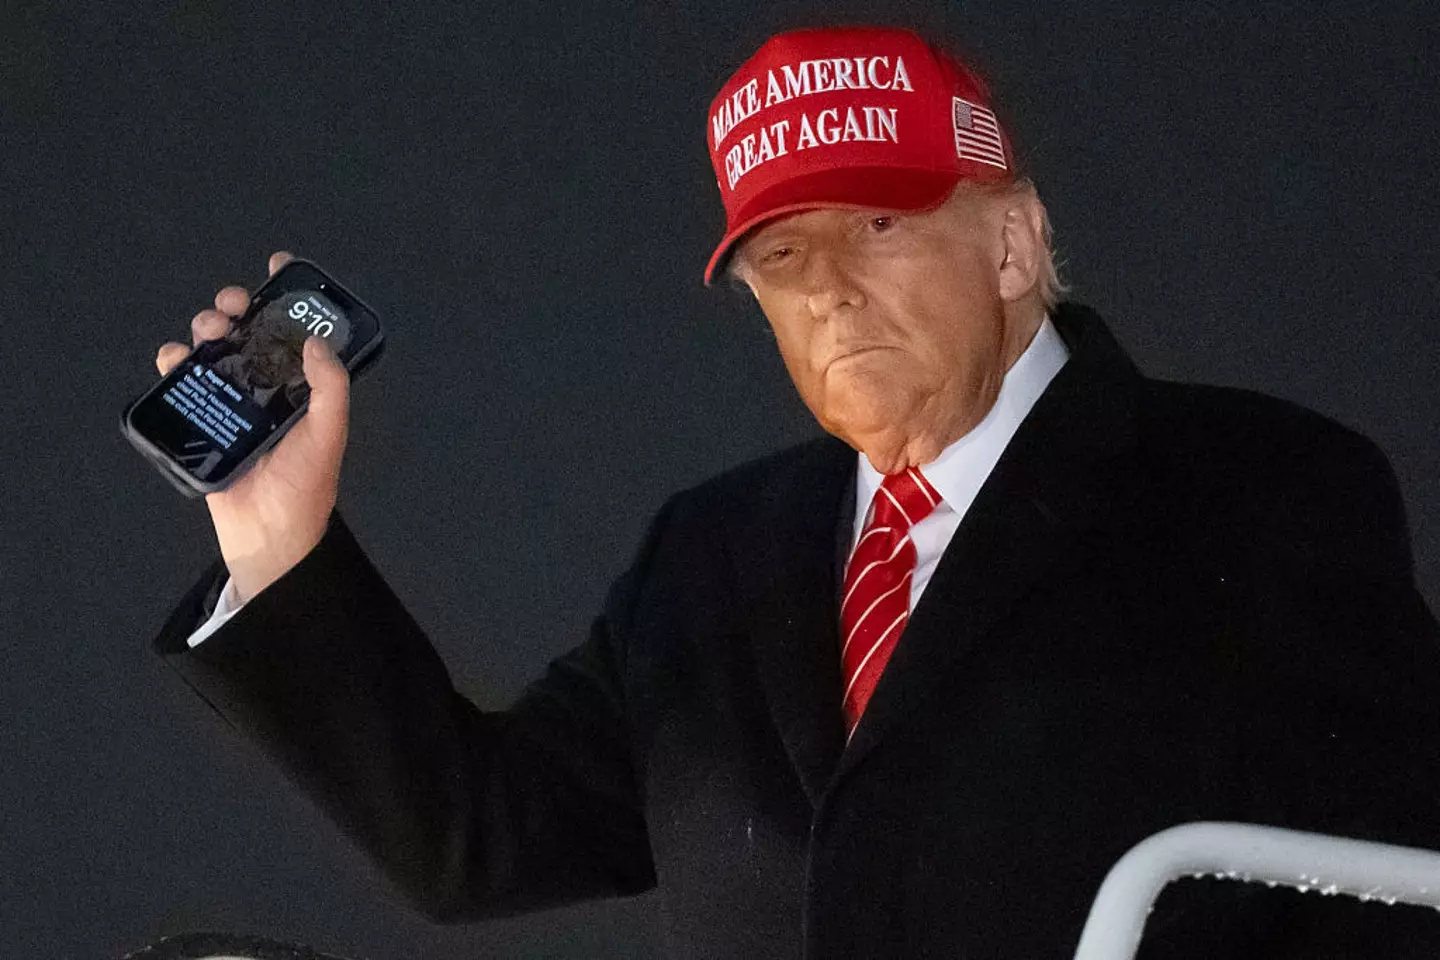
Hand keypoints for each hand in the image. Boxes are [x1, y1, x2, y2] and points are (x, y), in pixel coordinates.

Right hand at [155, 251, 350, 604]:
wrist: (267, 535)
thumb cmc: (304, 488)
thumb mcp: (329, 434)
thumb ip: (330, 389)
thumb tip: (318, 343)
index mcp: (301, 387)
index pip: (295, 330)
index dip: (286, 296)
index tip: (276, 265)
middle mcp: (267, 387)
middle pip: (247, 331)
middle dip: (235, 307)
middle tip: (231, 307)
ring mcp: (233, 402)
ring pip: (212, 350)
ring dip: (205, 330)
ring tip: (206, 335)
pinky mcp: (203, 421)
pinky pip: (183, 383)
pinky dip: (174, 363)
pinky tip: (177, 360)